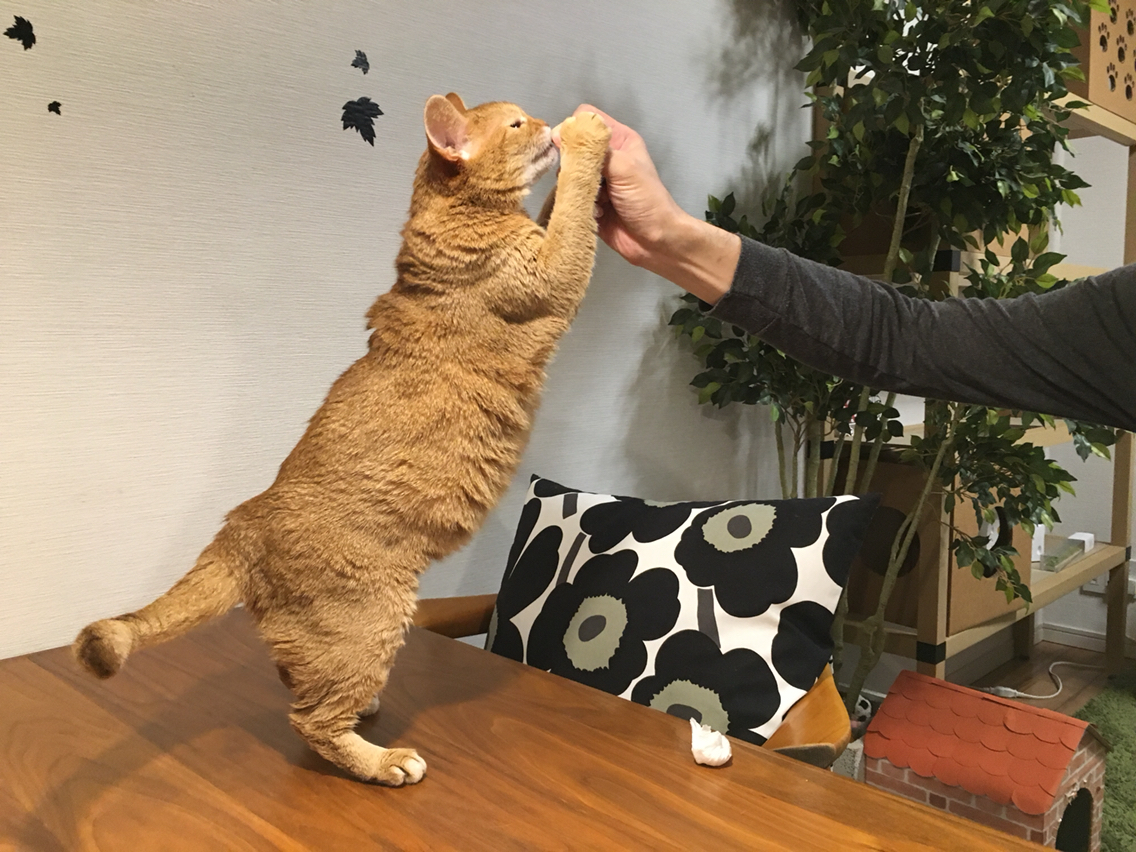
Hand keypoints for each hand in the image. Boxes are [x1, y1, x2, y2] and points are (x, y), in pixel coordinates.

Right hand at [553, 105, 739, 304]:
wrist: (657, 242)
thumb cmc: (647, 201)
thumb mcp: (624, 168)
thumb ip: (593, 150)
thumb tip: (558, 134)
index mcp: (619, 140)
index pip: (586, 118)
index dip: (574, 129)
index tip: (569, 147)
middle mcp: (606, 158)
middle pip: (572, 147)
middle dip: (572, 163)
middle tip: (581, 178)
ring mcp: (596, 182)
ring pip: (568, 173)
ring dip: (576, 187)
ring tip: (591, 199)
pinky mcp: (589, 203)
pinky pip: (570, 196)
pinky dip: (578, 204)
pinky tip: (594, 214)